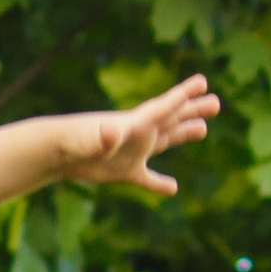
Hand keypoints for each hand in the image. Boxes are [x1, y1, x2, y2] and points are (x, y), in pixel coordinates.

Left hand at [59, 71, 218, 196]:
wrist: (54, 152)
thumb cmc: (71, 142)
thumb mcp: (90, 140)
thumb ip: (103, 136)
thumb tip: (112, 133)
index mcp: (135, 124)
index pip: (164, 107)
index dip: (184, 95)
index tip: (202, 81)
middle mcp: (137, 134)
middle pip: (171, 119)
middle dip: (192, 110)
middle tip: (216, 102)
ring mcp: (132, 152)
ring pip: (164, 141)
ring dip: (183, 134)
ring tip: (203, 128)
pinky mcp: (122, 171)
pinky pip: (145, 178)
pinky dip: (158, 184)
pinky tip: (172, 189)